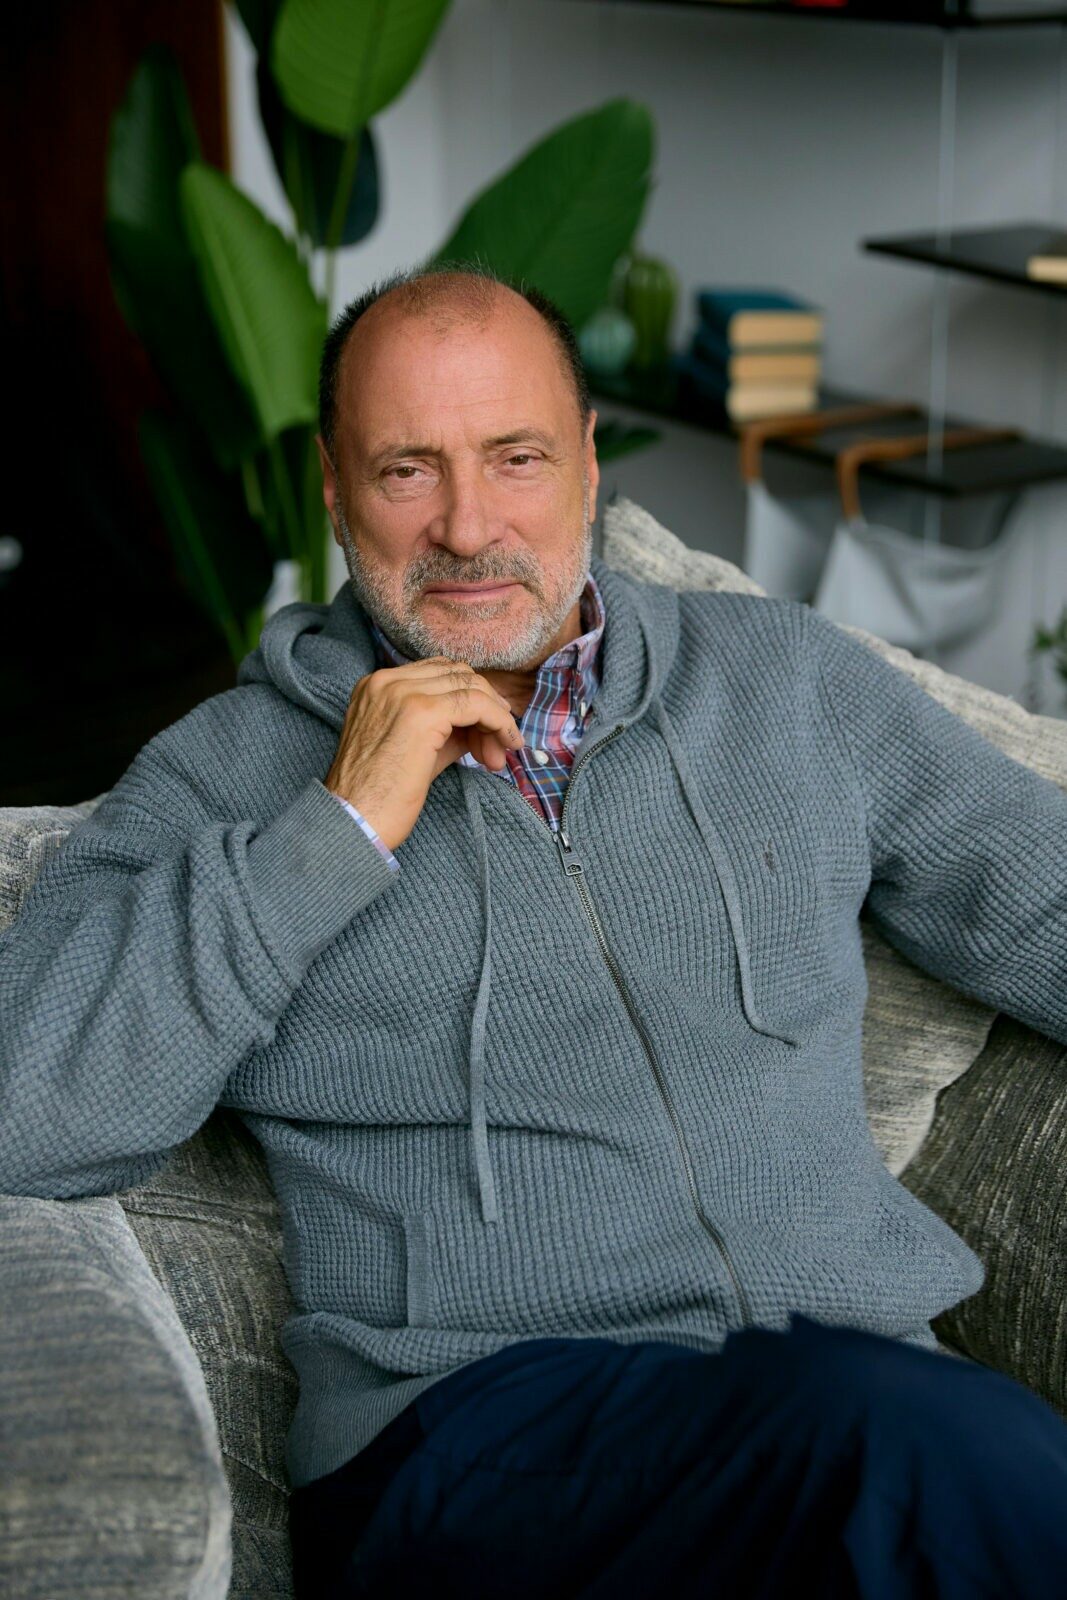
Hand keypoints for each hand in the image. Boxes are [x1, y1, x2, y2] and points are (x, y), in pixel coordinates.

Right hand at [324, 657, 523, 852]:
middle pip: (459, 675)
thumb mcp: (414, 749)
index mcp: (378, 685)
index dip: (470, 700)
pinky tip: (505, 745)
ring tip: (498, 756)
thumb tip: (485, 724)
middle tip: (496, 748)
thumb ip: (445, 728)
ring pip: (471, 687)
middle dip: (487, 708)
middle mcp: (387, 681)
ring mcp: (403, 693)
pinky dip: (499, 722)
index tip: (486, 733)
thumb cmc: (378, 796)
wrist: (352, 821)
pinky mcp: (422, 712)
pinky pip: (477, 704)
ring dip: (495, 718)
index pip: (440, 674)